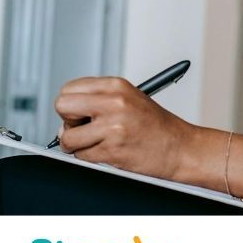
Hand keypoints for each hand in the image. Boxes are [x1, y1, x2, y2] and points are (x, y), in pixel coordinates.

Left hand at [53, 76, 194, 179]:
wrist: (180, 148)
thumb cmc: (156, 126)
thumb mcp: (129, 98)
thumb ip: (98, 99)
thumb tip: (65, 113)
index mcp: (116, 85)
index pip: (69, 89)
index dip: (70, 104)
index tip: (78, 113)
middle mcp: (114, 102)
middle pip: (62, 106)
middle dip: (67, 121)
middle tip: (81, 129)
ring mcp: (113, 126)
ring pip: (68, 136)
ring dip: (75, 145)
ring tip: (94, 144)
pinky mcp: (113, 149)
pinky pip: (82, 155)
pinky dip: (89, 157)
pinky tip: (106, 152)